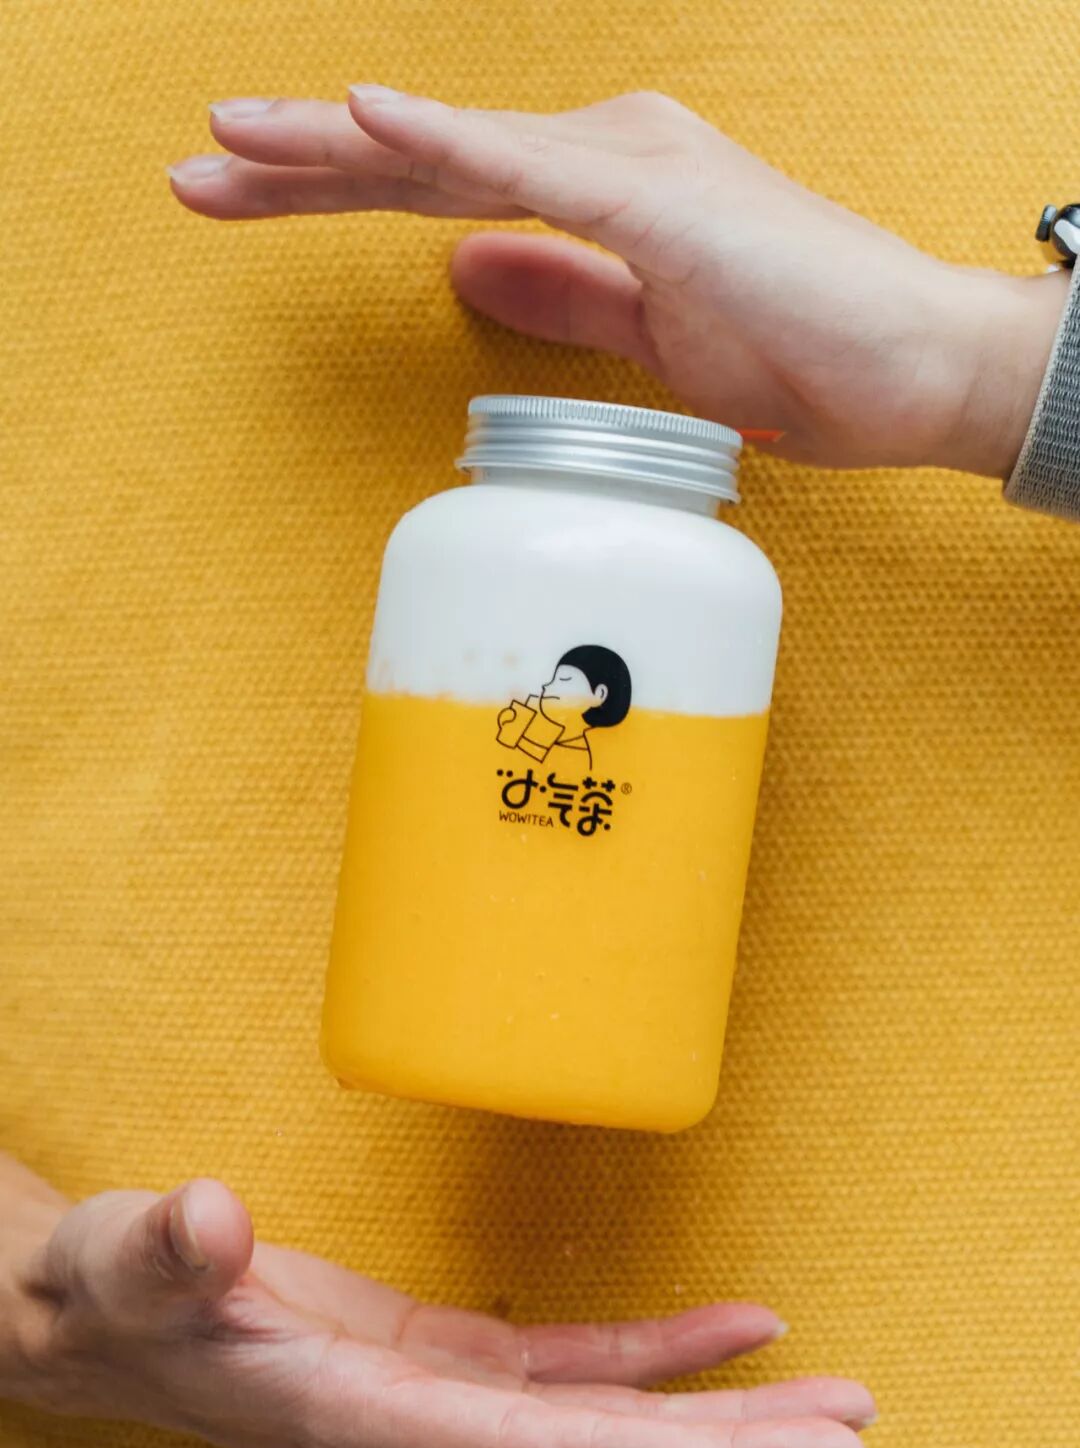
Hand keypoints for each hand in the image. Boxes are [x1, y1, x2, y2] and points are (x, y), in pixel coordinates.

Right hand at [6, 1170, 873, 1447]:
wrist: (116, 1322)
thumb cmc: (117, 1294)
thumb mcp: (126, 1261)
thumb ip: (166, 1250)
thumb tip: (208, 1219)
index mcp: (353, 1416)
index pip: (503, 1447)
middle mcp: (418, 1435)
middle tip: (847, 1444)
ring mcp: (446, 1409)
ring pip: (609, 1426)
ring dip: (724, 1421)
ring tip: (836, 1411)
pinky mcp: (453, 1371)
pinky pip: (579, 1375)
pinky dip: (662, 1359)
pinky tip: (736, 1334)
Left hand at [167, 87, 1068, 478]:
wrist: (920, 373)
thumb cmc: (806, 354)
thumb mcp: (651, 334)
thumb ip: (564, 295)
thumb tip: (472, 273)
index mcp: (600, 191)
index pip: (441, 190)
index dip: (337, 192)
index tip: (245, 203)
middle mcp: (606, 156)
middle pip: (424, 161)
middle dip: (301, 165)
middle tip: (197, 171)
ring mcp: (633, 168)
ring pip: (455, 153)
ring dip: (337, 147)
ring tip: (232, 141)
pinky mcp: (661, 201)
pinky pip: (530, 168)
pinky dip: (445, 143)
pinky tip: (364, 120)